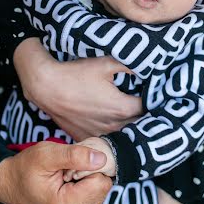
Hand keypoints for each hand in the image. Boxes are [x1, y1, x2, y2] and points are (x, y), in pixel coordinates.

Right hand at [0, 141, 111, 203]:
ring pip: (102, 193)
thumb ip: (75, 155)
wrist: (12, 184)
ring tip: (65, 179)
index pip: (101, 182)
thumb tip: (102, 158)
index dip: (88, 167)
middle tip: (65, 172)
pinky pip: (96, 199)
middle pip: (103, 189)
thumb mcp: (47, 153)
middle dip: (89, 174)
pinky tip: (69, 187)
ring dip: (87, 182)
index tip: (68, 166)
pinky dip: (86, 189)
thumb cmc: (27, 167)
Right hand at [13, 38, 142, 140]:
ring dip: (131, 126)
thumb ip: (130, 65)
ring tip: (135, 114)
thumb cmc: (76, 74)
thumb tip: (150, 64)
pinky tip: (114, 123)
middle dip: (147, 116)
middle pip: (140, 125)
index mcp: (122, 108)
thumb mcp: (106, 63)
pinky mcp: (87, 138)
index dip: (155, 99)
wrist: (46, 87)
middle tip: (151, 104)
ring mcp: (100, 135)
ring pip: (124, 134)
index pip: (150, 108)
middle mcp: (114, 127)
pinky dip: (114, 134)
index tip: (157, 92)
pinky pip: (107, 140)